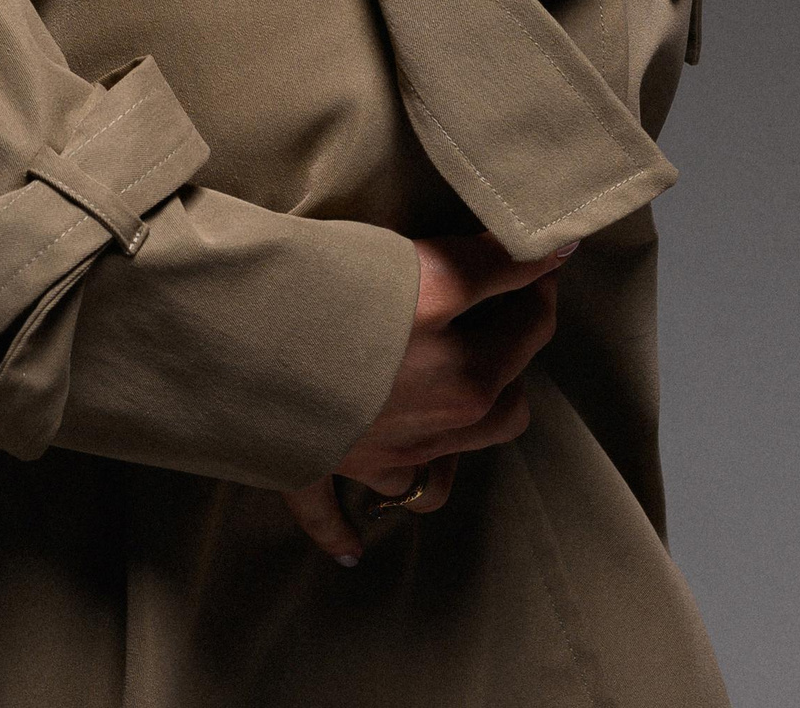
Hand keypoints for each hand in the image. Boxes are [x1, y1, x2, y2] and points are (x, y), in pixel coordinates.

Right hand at [282, 232, 571, 562]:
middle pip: (506, 405)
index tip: (532, 256)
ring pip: (442, 471)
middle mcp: (432, 424)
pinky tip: (352, 549)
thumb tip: (556, 251)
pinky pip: (333, 516)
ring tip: (449, 399)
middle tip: (492, 311)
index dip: (537, 281)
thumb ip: (491, 264)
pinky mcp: (321, 467)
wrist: (243, 338)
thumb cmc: (336, 293)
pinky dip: (342, 530)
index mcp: (467, 374)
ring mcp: (378, 455)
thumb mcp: (425, 268)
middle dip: (509, 359)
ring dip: (452, 445)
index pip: (531, 324)